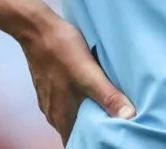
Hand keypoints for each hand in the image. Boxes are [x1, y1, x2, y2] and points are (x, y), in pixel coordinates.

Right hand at [19, 13, 135, 142]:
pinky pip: (65, 103)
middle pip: (74, 131)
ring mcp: (49, 100)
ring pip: (69, 116)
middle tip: (113, 125)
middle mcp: (54, 113)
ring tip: (104, 110)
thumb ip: (108, 96)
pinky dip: (77, 103)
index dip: (92, 143)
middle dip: (92, 131)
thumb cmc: (62, 50)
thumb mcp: (89, 73)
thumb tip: (130, 116)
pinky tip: (88, 92)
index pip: (77, 142)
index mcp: (63, 116)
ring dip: (85, 116)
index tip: (109, 139)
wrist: (36, 28)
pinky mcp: (48, 86)